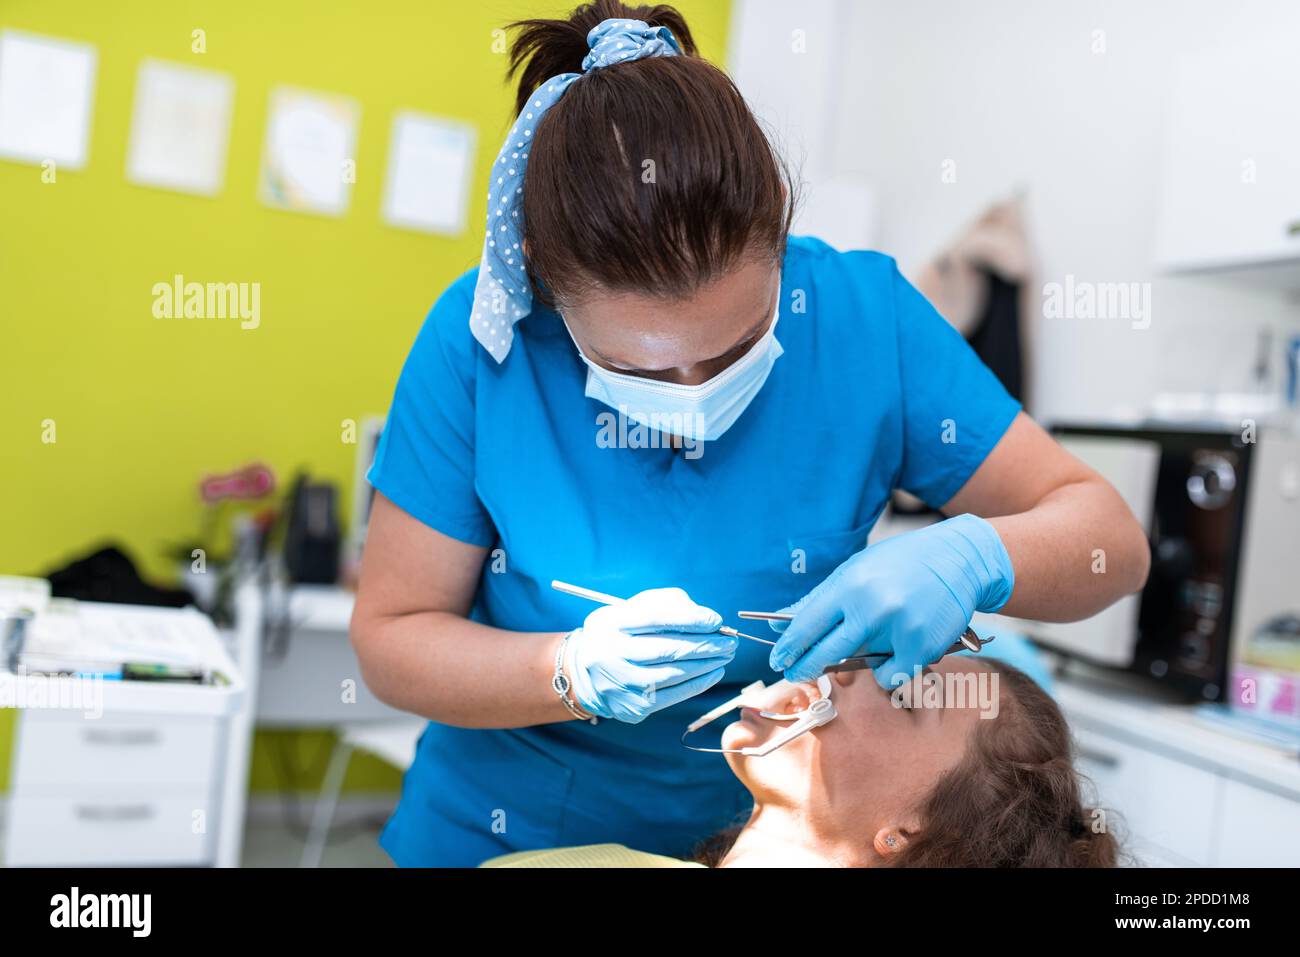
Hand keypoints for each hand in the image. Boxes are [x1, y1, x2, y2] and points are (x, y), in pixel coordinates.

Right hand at [567, 587, 736, 722]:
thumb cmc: (619, 633)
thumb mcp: (631, 609)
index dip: (691, 619)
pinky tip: (714, 672)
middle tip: (730, 641)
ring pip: (675, 674)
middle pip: (669, 649)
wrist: (584, 673)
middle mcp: (612, 654)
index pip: (656, 618)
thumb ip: (666, 604)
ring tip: (726, 655)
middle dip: (706, 645)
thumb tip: (706, 618)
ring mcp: (622, 684)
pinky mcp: (633, 707)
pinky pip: (674, 695)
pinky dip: (699, 683)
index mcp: (611, 624)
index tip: (716, 621)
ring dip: (707, 664)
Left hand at [768, 514, 1013, 685]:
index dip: (789, 647)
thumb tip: (779, 622)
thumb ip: (819, 599)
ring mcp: (897, 629)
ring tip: (877, 636)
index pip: (807, 623)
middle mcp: (871, 607)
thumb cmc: (901, 563)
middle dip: (805, 667)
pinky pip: (889, 675)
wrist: (959, 560)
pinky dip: (889, 668)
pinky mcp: (920, 647)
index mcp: (850, 584)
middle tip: (795, 675)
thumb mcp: (855, 570)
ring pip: (860, 665)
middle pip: (826, 651)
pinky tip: (898, 649)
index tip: (777, 660)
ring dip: (858, 660)